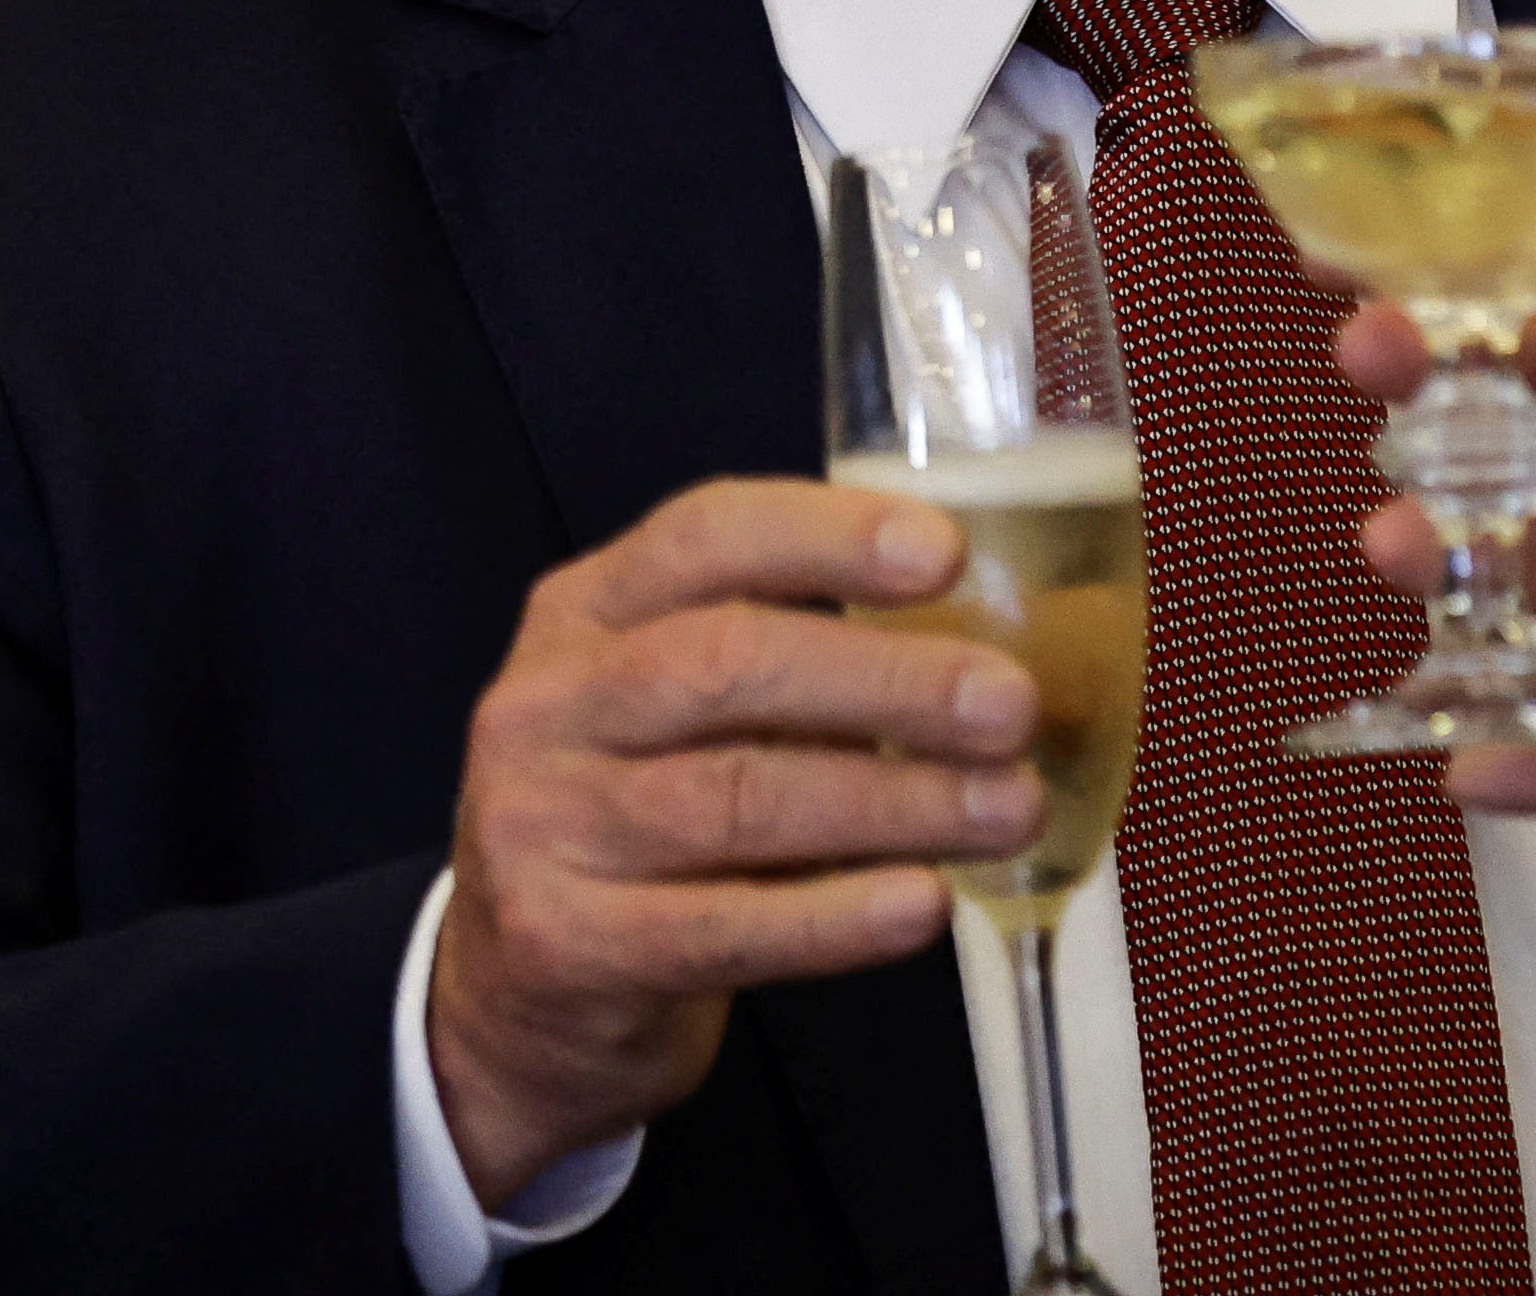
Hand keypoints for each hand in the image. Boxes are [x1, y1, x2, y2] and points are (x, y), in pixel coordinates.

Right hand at [426, 479, 1042, 1207]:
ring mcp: (538, 826)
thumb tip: (991, 651)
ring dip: (894, 801)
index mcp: (586, 612)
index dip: (829, 537)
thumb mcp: (690, 712)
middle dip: (889, 680)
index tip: (947, 555)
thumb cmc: (650, 818)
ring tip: (1006, 808)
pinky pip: (719, 926)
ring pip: (737, 797)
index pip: (705, 535)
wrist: (524, 1000)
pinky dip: (834, 917)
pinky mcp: (558, 946)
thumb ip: (801, 662)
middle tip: (1011, 705)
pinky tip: (922, 904)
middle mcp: (547, 705)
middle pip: (728, 663)